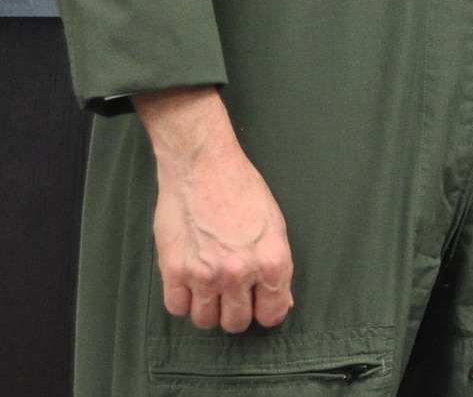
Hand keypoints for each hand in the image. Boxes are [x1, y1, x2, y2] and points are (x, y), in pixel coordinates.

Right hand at [134, 87, 293, 333]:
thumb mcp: (275, 225)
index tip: (258, 303)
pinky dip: (183, 299)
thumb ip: (277, 267)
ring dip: (208, 308)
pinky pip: (176, 308)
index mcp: (271, 261)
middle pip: (236, 323)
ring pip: (204, 321)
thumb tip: (281, 301)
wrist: (203, 166)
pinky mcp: (173, 271)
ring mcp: (204, 274)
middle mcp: (239, 273)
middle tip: (232, 293)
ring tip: (210, 285)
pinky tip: (190, 281)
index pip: (272, 314)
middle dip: (236, 311)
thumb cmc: (243, 190)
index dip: (265, 310)